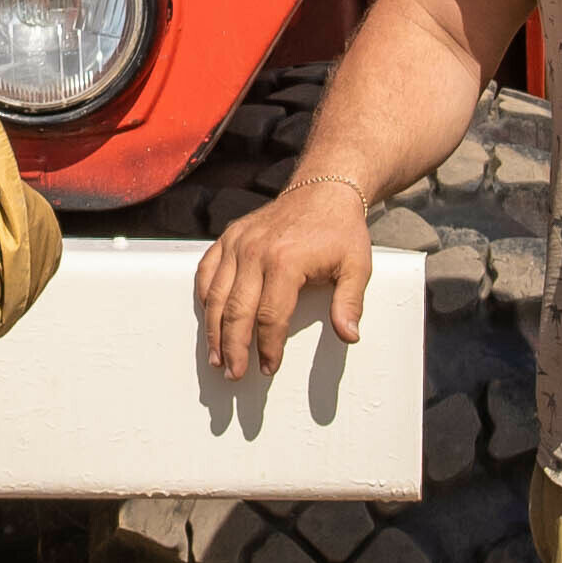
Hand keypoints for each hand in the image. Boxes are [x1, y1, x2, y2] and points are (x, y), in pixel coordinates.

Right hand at [193, 183, 375, 384]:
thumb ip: (350, 302)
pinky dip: (205, 296)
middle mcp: (255, 252)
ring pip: (216, 295)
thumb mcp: (357, 266)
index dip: (268, 347)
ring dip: (213, 330)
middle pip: (237, 311)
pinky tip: (209, 318)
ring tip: (216, 357)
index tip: (269, 366)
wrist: (323, 189)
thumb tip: (348, 336)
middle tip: (234, 373)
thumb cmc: (340, 230)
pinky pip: (207, 270)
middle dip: (233, 347)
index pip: (272, 316)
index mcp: (286, 261)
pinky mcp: (229, 237)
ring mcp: (238, 243)